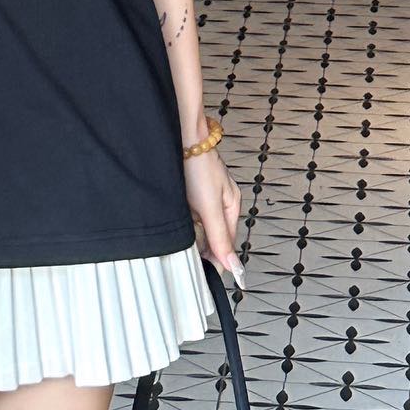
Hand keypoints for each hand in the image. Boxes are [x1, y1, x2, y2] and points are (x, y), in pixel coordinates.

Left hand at [185, 147, 246, 288]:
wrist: (180, 135)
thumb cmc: (197, 164)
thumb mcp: (209, 206)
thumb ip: (220, 236)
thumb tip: (234, 266)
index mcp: (231, 206)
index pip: (227, 244)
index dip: (216, 260)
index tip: (203, 273)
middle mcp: (219, 202)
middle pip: (213, 236)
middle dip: (201, 246)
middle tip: (187, 255)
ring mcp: (204, 196)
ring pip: (198, 226)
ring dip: (190, 234)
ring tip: (180, 235)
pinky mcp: (189, 191)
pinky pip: (188, 214)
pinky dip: (182, 220)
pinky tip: (176, 220)